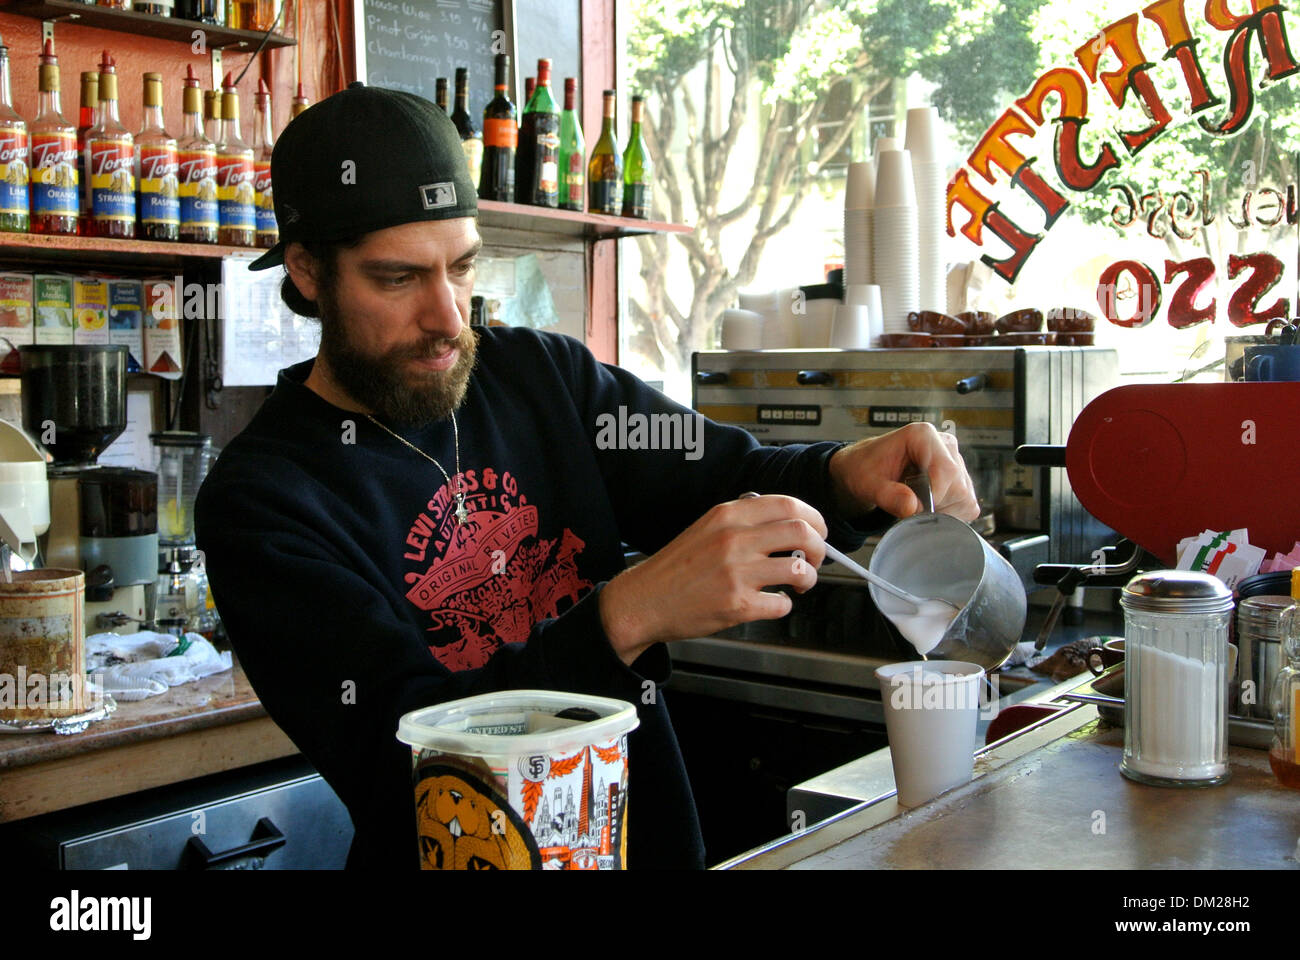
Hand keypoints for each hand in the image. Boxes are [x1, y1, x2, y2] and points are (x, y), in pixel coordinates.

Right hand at [598, 494, 826, 665]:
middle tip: (816, 558)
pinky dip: (784, 605)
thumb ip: (742, 521)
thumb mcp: (706, 528)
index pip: (788, 504)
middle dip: (820, 548)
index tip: (818, 531)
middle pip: (802, 532)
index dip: (813, 518)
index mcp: (727, 516)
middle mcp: (734, 540)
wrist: (644, 600)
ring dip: (808, 578)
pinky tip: (771, 602)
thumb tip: (784, 521)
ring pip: (800, 569)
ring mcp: (737, 573)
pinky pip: (782, 604)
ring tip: (799, 583)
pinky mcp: (737, 605)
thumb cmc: (675, 568)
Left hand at [828, 421, 978, 521]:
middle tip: (909, 503)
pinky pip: (967, 505)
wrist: (868, 470)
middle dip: (935, 505)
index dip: (934, 495)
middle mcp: (945, 445)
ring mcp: (956, 461)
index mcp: (923, 436)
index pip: (947, 470)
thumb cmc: (867, 470)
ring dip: (941, 510)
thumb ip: (888, 495)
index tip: (914, 506)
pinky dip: (948, 513)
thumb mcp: (868, 484)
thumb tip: (912, 507)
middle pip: (959, 487)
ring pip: (965, 498)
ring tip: (916, 500)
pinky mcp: (962, 479)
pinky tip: (928, 504)